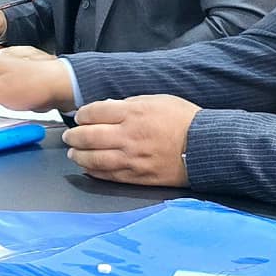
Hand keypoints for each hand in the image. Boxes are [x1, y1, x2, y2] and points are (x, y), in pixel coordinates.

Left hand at [61, 94, 198, 185]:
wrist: (206, 147)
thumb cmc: (184, 120)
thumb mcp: (157, 100)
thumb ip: (129, 103)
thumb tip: (107, 108)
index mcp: (133, 113)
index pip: (95, 112)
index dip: (82, 115)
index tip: (79, 116)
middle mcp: (129, 136)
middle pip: (88, 136)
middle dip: (74, 136)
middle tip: (69, 137)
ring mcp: (132, 158)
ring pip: (94, 158)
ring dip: (78, 156)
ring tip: (73, 153)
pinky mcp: (138, 176)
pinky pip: (108, 175)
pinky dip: (94, 171)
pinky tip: (87, 167)